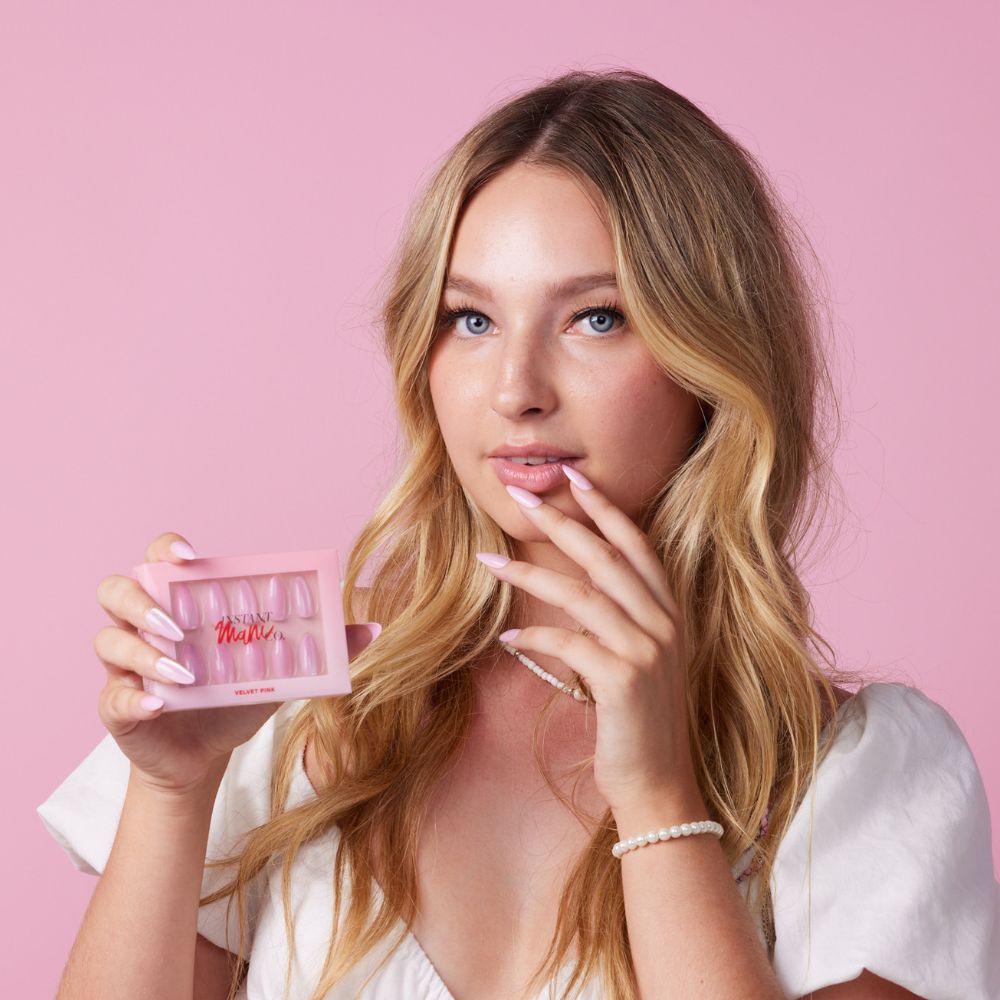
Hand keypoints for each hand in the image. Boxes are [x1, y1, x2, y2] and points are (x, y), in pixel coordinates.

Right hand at [93, 531, 380, 793]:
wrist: (206, 758)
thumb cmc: (234, 700)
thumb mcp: (280, 670)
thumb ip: (320, 647)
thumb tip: (374, 628)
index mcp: (181, 604)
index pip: (162, 559)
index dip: (170, 550)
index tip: (192, 557)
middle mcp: (145, 627)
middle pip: (118, 589)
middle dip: (143, 601)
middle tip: (179, 625)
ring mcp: (125, 667)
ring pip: (107, 639)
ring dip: (141, 651)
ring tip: (182, 670)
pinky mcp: (117, 706)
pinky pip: (112, 696)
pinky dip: (134, 698)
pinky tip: (160, 704)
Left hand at [475, 468, 700, 816]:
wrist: (658, 784)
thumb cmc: (639, 721)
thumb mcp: (640, 660)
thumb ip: (620, 621)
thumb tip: (575, 590)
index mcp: (669, 613)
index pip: (637, 545)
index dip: (606, 508)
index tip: (574, 476)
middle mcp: (664, 624)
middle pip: (606, 558)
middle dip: (563, 522)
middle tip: (522, 497)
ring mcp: (647, 651)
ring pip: (582, 594)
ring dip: (530, 574)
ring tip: (489, 561)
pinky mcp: (624, 680)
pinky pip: (568, 642)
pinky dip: (534, 636)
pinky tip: (507, 638)